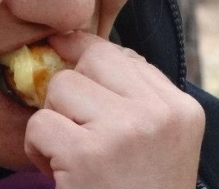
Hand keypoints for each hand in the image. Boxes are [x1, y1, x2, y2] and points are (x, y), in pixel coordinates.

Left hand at [24, 31, 204, 188]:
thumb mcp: (158, 143)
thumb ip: (132, 95)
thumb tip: (79, 44)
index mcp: (181, 109)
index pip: (118, 53)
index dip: (85, 59)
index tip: (69, 68)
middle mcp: (159, 115)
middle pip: (87, 61)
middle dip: (70, 93)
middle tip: (78, 133)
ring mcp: (124, 132)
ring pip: (59, 88)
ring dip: (53, 123)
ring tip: (73, 158)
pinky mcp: (88, 155)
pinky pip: (39, 123)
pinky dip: (37, 150)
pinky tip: (60, 174)